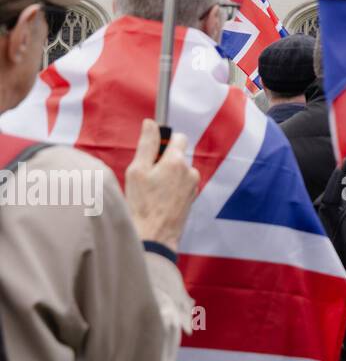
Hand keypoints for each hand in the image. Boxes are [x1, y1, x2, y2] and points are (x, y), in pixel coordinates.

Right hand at [126, 119, 198, 251]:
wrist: (154, 238)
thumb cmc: (142, 205)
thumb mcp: (137, 171)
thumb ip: (146, 144)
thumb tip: (151, 123)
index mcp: (177, 161)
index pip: (178, 137)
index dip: (164, 141)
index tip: (153, 151)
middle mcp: (190, 171)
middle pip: (178, 155)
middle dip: (163, 160)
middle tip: (147, 176)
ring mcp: (193, 186)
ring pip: (179, 171)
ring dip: (167, 176)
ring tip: (151, 192)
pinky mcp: (192, 199)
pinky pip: (181, 185)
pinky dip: (171, 188)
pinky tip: (158, 200)